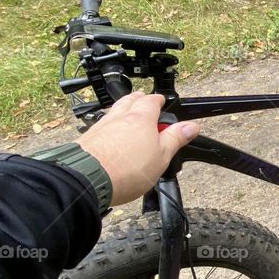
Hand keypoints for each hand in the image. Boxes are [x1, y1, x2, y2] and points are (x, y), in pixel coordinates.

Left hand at [76, 92, 199, 205]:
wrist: (87, 179)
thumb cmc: (126, 169)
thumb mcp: (161, 156)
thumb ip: (175, 139)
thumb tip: (191, 126)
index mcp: (141, 118)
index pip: (152, 100)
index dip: (159, 100)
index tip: (162, 101)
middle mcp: (119, 117)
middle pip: (129, 100)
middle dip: (138, 99)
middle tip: (145, 101)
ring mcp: (101, 127)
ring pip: (114, 110)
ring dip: (122, 109)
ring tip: (127, 113)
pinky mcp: (87, 139)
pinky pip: (101, 125)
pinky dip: (109, 125)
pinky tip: (109, 133)